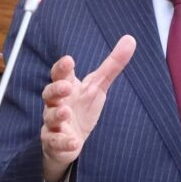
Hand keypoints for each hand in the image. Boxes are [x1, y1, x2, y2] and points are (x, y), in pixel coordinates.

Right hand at [41, 35, 135, 181]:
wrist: (69, 139)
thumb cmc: (82, 107)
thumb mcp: (98, 86)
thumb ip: (112, 64)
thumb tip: (131, 39)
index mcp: (66, 87)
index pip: (60, 74)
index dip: (62, 67)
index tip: (69, 60)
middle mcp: (56, 103)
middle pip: (50, 93)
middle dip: (56, 89)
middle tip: (66, 86)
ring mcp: (53, 123)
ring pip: (50, 117)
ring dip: (57, 114)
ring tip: (66, 111)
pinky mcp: (53, 142)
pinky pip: (55, 142)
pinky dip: (63, 142)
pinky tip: (74, 142)